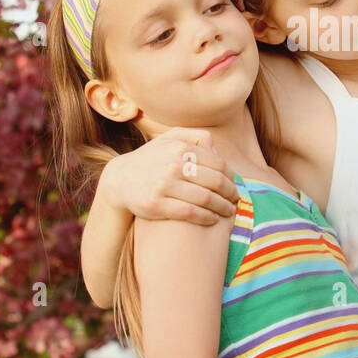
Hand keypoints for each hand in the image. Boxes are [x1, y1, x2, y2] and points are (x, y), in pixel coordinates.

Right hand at [102, 127, 238, 224]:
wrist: (120, 180)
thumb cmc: (152, 159)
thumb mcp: (170, 139)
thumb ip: (195, 137)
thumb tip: (217, 150)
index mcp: (180, 148)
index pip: (217, 164)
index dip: (231, 177)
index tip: (235, 185)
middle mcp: (173, 165)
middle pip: (215, 181)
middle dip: (230, 193)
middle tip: (236, 201)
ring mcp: (164, 185)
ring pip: (205, 198)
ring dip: (223, 207)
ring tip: (230, 212)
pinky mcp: (156, 204)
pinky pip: (190, 213)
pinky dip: (206, 217)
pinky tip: (213, 219)